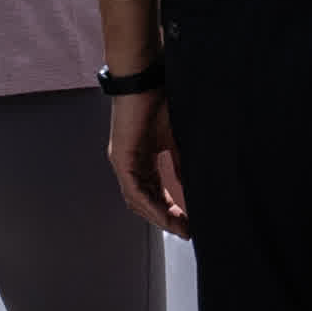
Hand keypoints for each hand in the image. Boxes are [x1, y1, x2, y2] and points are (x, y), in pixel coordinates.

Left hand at [107, 88, 187, 238]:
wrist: (144, 79)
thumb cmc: (159, 101)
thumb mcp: (174, 139)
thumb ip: (179, 164)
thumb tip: (190, 186)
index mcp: (142, 159)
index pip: (155, 193)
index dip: (172, 210)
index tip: (190, 224)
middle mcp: (129, 165)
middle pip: (146, 202)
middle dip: (167, 219)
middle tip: (187, 232)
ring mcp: (123, 164)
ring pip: (139, 201)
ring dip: (159, 217)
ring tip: (180, 227)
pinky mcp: (121, 159)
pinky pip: (134, 191)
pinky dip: (150, 205)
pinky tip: (165, 214)